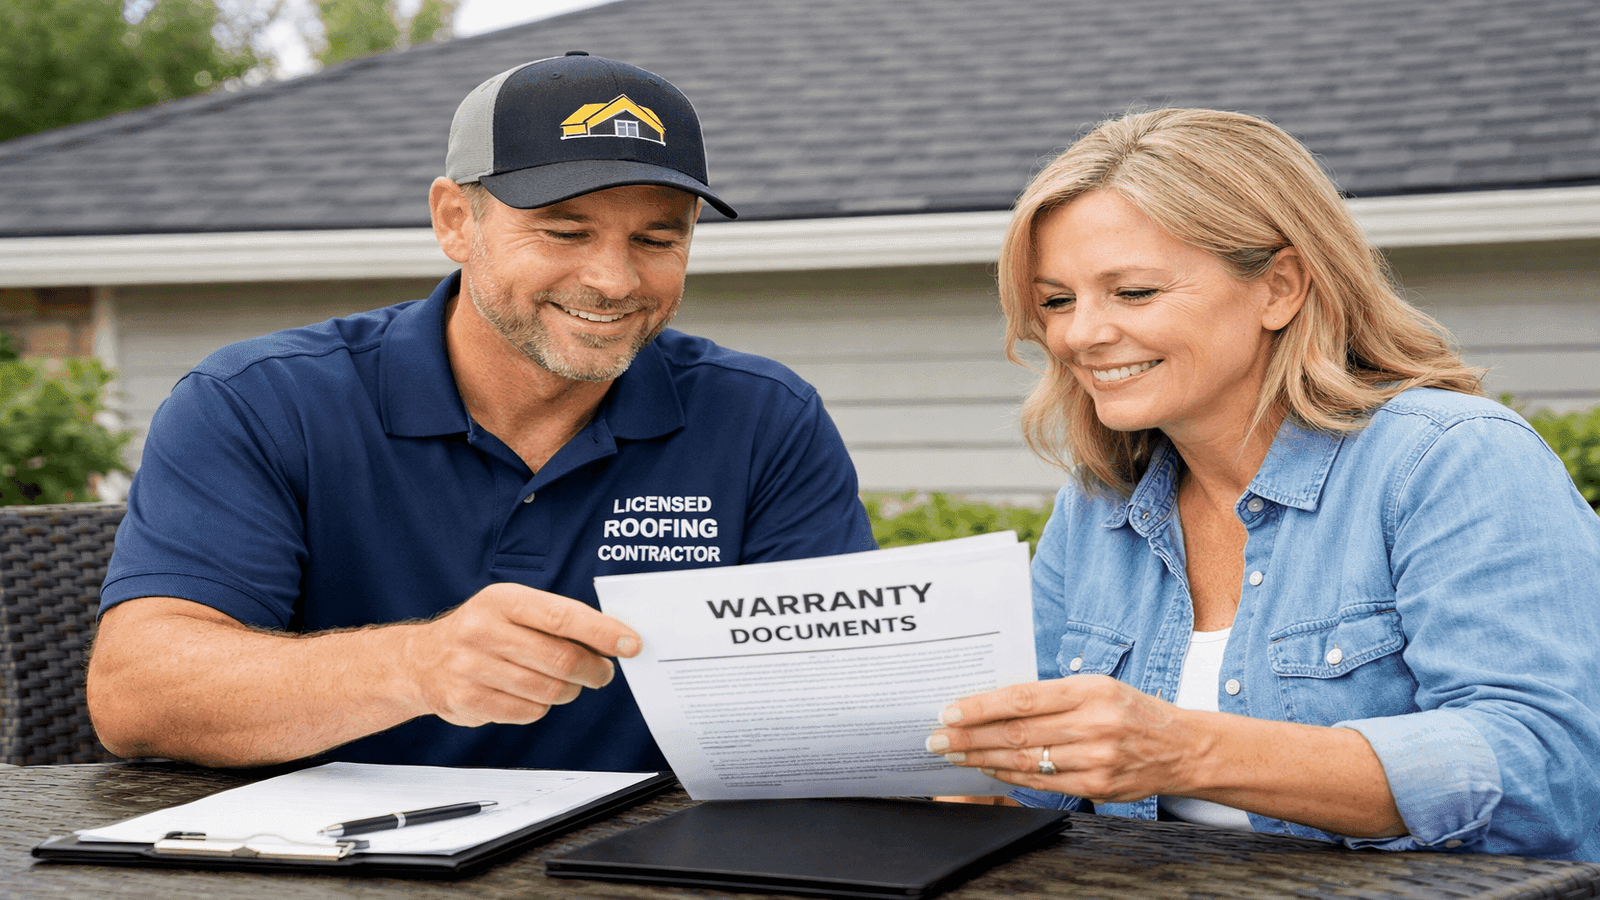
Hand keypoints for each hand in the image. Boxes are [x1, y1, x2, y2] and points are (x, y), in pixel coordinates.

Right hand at [399, 583, 641, 727]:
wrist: (421, 661)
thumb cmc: (482, 631)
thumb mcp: (512, 609)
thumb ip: (557, 619)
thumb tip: (612, 638)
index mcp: (502, 600)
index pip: (563, 616)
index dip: (602, 632)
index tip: (630, 644)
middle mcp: (483, 631)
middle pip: (560, 660)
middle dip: (593, 670)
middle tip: (603, 673)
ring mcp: (471, 667)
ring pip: (547, 690)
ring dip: (569, 691)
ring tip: (567, 684)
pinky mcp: (466, 700)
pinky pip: (527, 711)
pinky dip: (540, 707)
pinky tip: (532, 695)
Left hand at [926, 675, 1190, 802]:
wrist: (1181, 747)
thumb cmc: (1130, 709)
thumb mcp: (1097, 686)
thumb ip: (1050, 693)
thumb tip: (993, 700)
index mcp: (1090, 690)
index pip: (1022, 698)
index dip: (980, 707)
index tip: (949, 712)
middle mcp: (1094, 724)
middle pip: (1018, 733)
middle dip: (970, 737)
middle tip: (937, 739)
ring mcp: (1097, 758)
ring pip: (1026, 761)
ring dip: (982, 758)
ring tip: (954, 754)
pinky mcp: (1099, 785)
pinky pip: (1042, 782)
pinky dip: (1009, 776)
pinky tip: (987, 768)